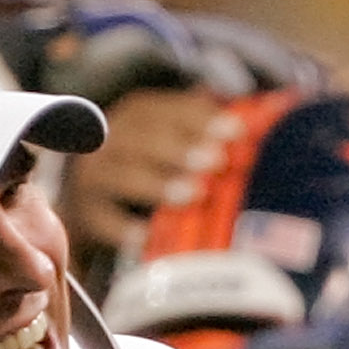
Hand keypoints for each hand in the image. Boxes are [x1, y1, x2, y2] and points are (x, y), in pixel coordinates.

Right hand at [56, 87, 229, 273]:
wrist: (95, 210)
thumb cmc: (153, 173)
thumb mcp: (175, 146)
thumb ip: (209, 132)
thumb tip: (264, 118)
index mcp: (137, 117)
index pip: (167, 110)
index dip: (200, 118)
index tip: (235, 131)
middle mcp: (111, 141)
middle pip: (142, 139)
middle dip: (181, 149)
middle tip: (216, 161)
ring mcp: (93, 178)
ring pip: (122, 176)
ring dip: (158, 184)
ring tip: (193, 195)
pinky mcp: (85, 215)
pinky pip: (103, 221)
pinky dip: (125, 229)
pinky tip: (150, 237)